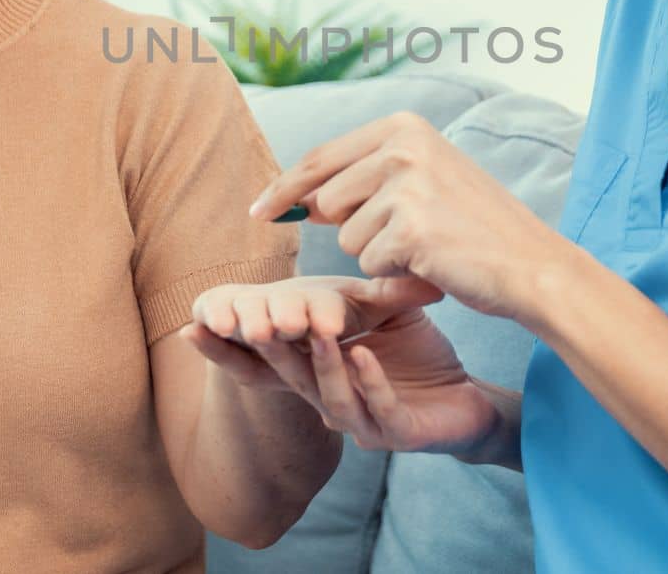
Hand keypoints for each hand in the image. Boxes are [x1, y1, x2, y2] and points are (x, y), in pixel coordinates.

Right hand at [183, 275, 500, 456]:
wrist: (471, 403)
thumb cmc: (419, 358)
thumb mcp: (384, 312)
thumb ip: (354, 286)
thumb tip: (324, 234)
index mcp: (317, 371)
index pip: (262, 361)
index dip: (227, 346)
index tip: (196, 321)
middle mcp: (330, 400)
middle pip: (284, 377)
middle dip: (262, 349)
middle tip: (243, 320)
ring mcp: (362, 421)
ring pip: (328, 396)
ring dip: (319, 362)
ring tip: (315, 329)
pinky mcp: (398, 433)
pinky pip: (376, 408)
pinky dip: (368, 382)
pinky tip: (365, 356)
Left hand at [248, 112, 567, 320]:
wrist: (531, 265)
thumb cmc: (475, 228)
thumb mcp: (425, 178)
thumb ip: (366, 176)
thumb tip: (300, 199)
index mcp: (403, 126)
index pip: (320, 158)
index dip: (284, 189)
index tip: (257, 213)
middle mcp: (402, 146)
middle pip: (328, 202)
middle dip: (352, 230)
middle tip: (406, 235)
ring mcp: (407, 185)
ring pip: (347, 237)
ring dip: (378, 253)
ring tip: (427, 247)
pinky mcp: (410, 229)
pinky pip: (370, 262)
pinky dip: (395, 274)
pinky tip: (433, 264)